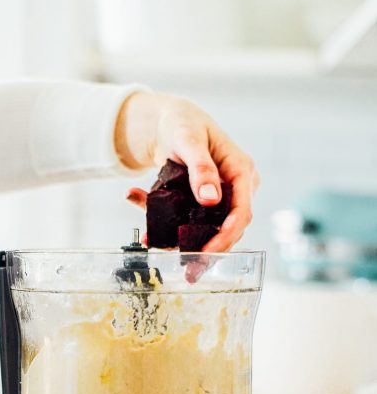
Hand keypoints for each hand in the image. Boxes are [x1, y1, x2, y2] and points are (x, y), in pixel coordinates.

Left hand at [114, 92, 259, 251]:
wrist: (169, 124)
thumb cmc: (182, 124)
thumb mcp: (188, 140)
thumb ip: (201, 168)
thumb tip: (211, 199)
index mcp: (240, 170)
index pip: (242, 211)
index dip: (227, 235)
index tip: (208, 251)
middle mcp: (235, 187)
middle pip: (230, 228)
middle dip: (210, 250)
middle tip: (189, 269)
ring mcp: (221, 198)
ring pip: (211, 231)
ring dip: (187, 244)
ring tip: (164, 252)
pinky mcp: (204, 205)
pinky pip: (192, 224)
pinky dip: (171, 231)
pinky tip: (150, 235)